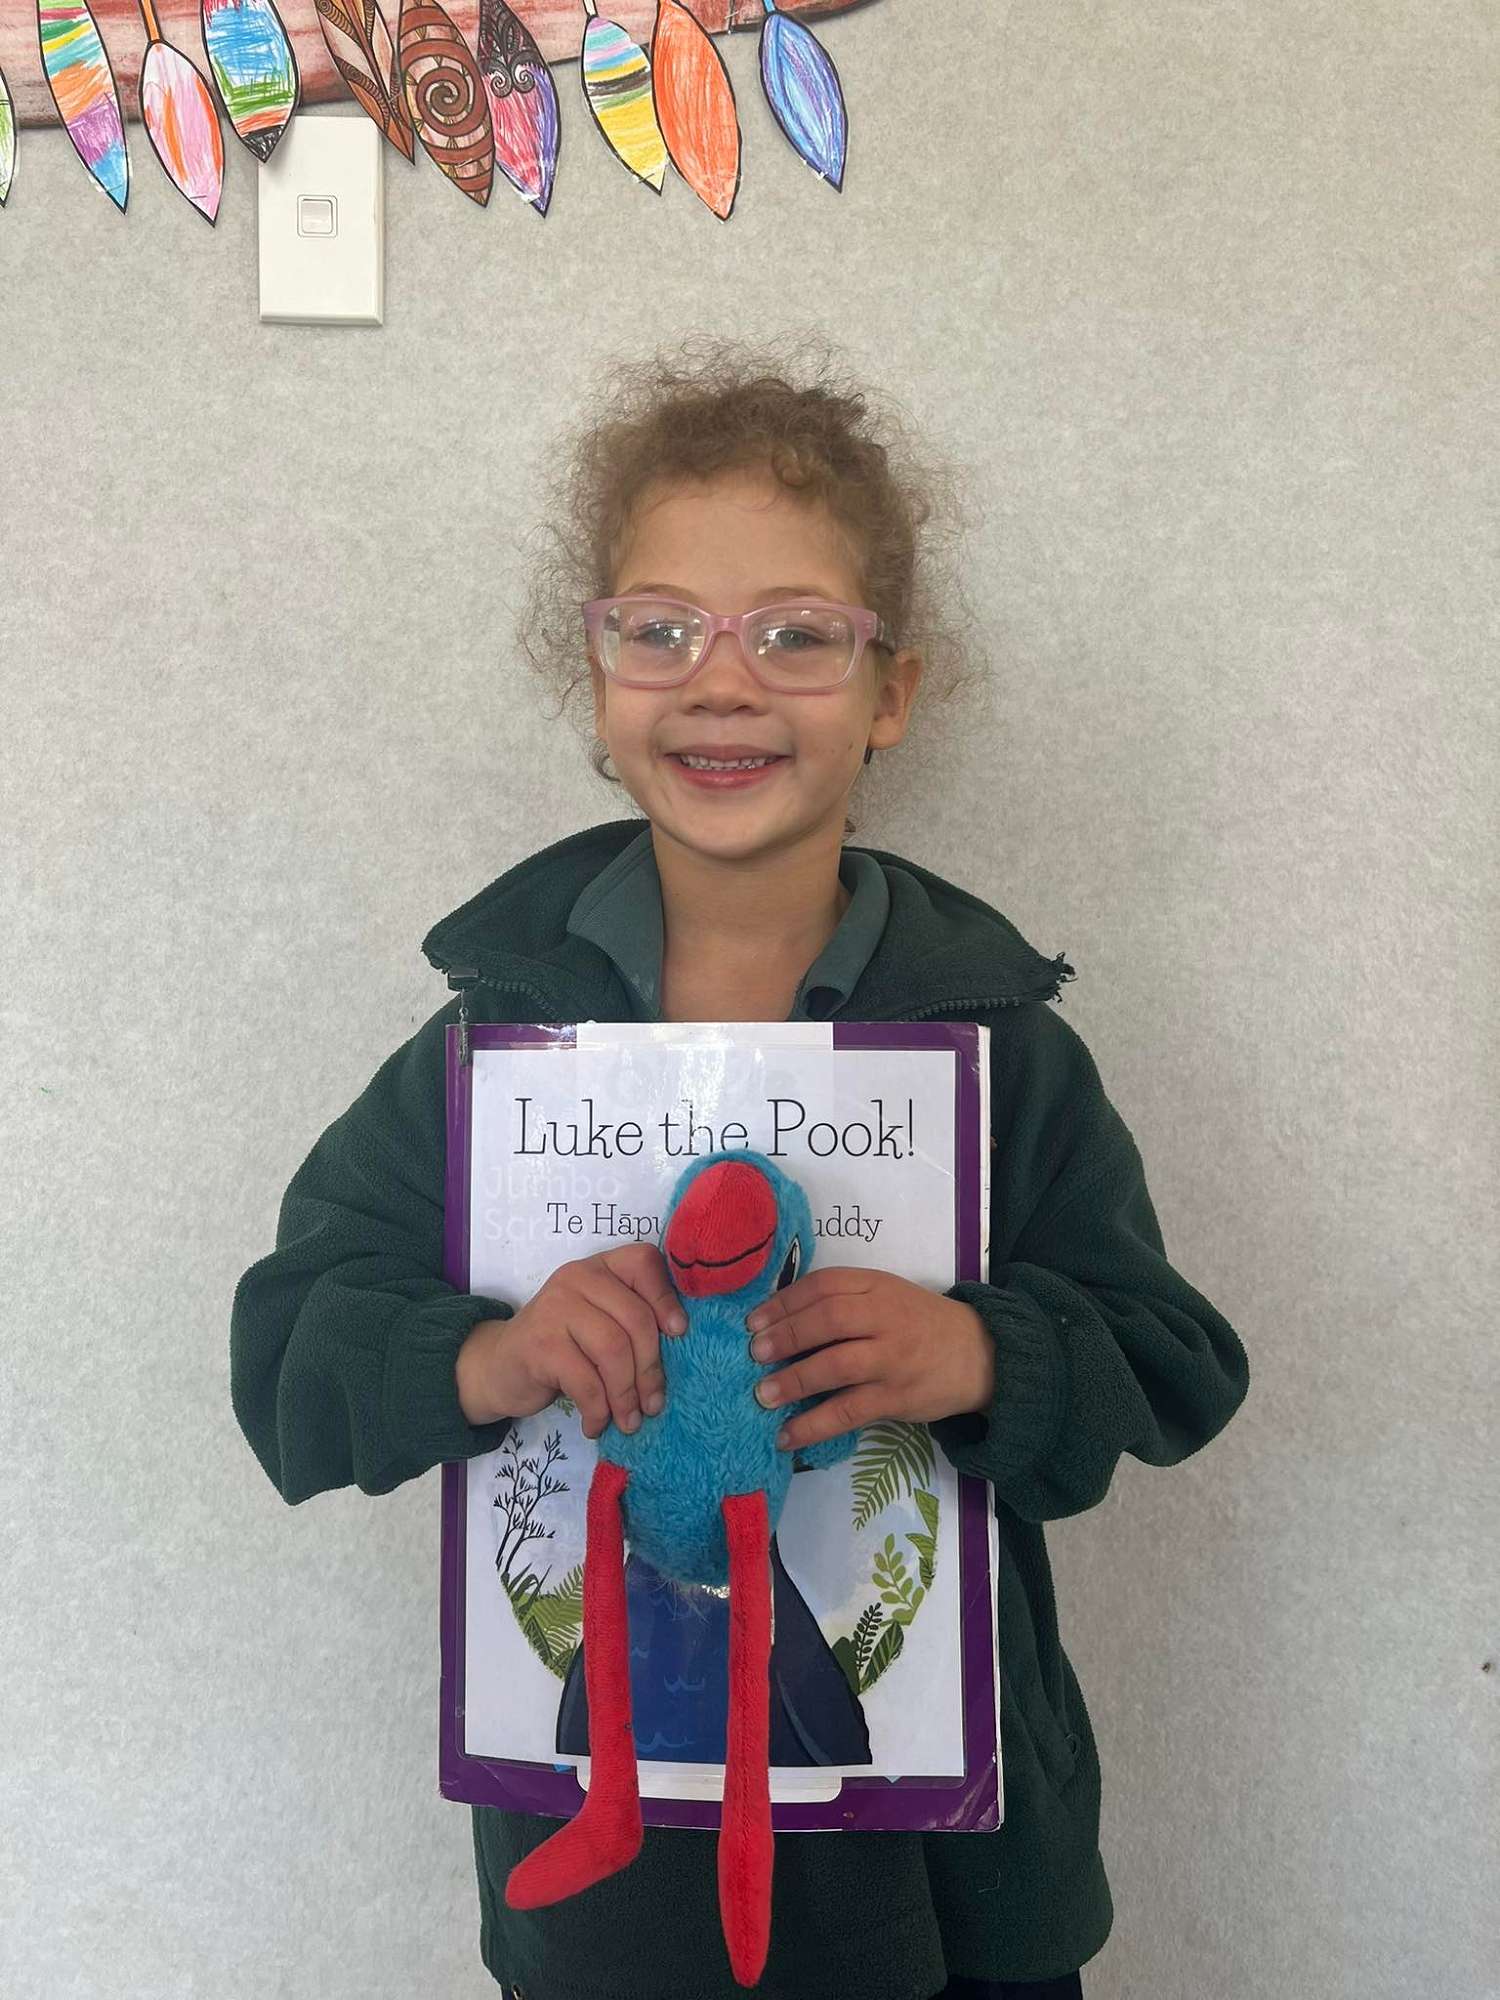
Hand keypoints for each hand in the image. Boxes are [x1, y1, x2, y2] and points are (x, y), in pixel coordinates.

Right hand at [457, 1245, 686, 1439]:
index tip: (679, 1335)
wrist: (499, 1366)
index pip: (644, 1263)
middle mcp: (577, 1278)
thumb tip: (680, 1347)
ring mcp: (555, 1308)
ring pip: (614, 1352)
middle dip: (651, 1369)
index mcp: (600, 1267)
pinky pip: (586, 1382)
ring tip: (629, 1421)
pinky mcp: (540, 1345)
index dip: (667, 1299)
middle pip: (636, 1319)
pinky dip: (599, 1410)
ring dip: (626, 1396)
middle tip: (654, 1404)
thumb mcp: (599, 1322)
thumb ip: (631, 1320)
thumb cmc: (563, 1346)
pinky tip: (597, 1424)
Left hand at [744, 1267, 994, 1452]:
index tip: (753, 1320)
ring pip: (836, 1365)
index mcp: (877, 1286)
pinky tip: (787, 1435)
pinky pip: (849, 1411)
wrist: (980, 1354)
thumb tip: (778, 1322)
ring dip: (794, 1381)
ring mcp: (892, 1359)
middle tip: (753, 1353)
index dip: (784, 1301)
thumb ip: (843, 1300)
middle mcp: (885, 1318)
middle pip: (828, 1319)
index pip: (824, 1285)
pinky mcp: (897, 1398)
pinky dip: (814, 1425)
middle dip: (786, 1335)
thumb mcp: (886, 1296)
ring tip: (762, 1395)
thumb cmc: (919, 1323)